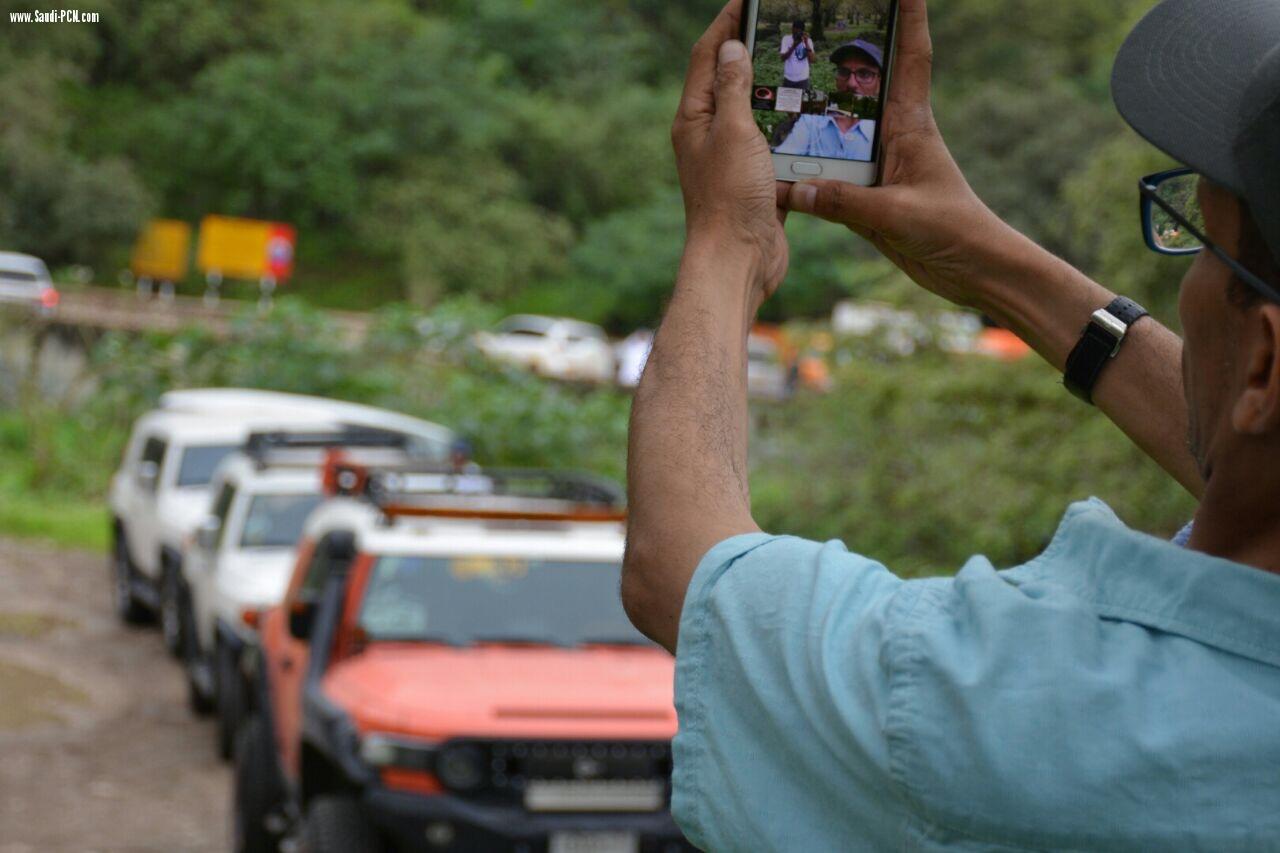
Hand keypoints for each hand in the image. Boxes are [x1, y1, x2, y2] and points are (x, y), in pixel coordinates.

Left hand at [674, 1, 788, 303]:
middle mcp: (708, 135)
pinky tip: (812, 114)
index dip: (726, 23)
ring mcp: (732, 159)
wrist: (738, 260)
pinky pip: (771, 142)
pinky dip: (788, 125)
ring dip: (774, 87)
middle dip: (751, 48)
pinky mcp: (755, 180)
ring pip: (753, 111)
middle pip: (729, 79)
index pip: (708, 55)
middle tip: (780, 24)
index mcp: (694, 118)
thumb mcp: (733, 132)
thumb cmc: (730, 197)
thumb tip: (732, 47)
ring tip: (803, 60)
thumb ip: (734, 88)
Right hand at [778, 0, 1009, 308]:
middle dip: (844, 50)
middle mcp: (894, 137)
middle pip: (864, 84)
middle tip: (816, 27)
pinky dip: (806, 169)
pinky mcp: (868, 195)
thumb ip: (843, 202)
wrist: (972, 270)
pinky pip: (829, 174)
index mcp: (911, 125)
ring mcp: (879, 165)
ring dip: (815, 111)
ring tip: (778, 85)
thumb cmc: (953, 231)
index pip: (910, 56)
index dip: (908, 14)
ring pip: (838, 129)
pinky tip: (777, 166)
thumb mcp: (896, 215)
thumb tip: (793, 191)